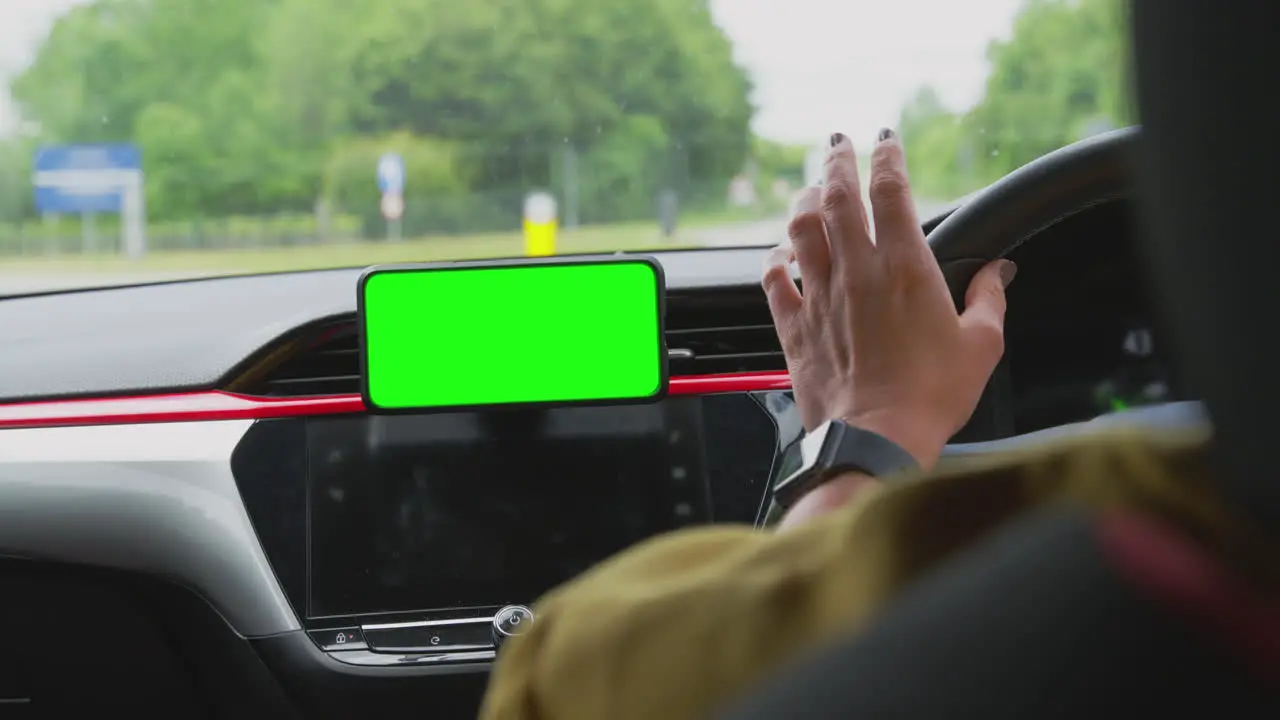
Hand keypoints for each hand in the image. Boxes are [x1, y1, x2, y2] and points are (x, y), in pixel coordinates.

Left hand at [762, 130, 1015, 468]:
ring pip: (800, 228)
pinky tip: (780, 253)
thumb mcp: (981, 344)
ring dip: (804, 200)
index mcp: (904, 268)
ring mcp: (819, 297)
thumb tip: (999, 271)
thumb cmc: (931, 396)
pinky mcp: (794, 326)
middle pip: (837, 196)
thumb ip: (989, 299)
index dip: (887, 158)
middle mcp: (855, 272)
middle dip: (837, 160)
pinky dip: (774, 258)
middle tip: (838, 142)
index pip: (891, 191)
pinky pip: (772, 278)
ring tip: (810, 187)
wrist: (876, 439)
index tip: (886, 141)